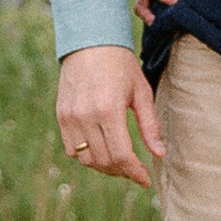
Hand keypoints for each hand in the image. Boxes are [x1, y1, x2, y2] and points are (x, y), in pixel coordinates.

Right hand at [55, 44, 164, 189]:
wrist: (89, 41)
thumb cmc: (120, 65)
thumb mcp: (141, 91)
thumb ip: (149, 125)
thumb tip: (159, 154)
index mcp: (109, 110)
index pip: (121, 156)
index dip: (135, 173)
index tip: (145, 179)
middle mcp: (86, 116)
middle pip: (104, 161)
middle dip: (122, 171)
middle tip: (135, 170)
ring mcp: (70, 117)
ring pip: (86, 159)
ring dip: (104, 166)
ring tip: (120, 161)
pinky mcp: (61, 116)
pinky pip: (71, 149)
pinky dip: (86, 156)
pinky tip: (101, 149)